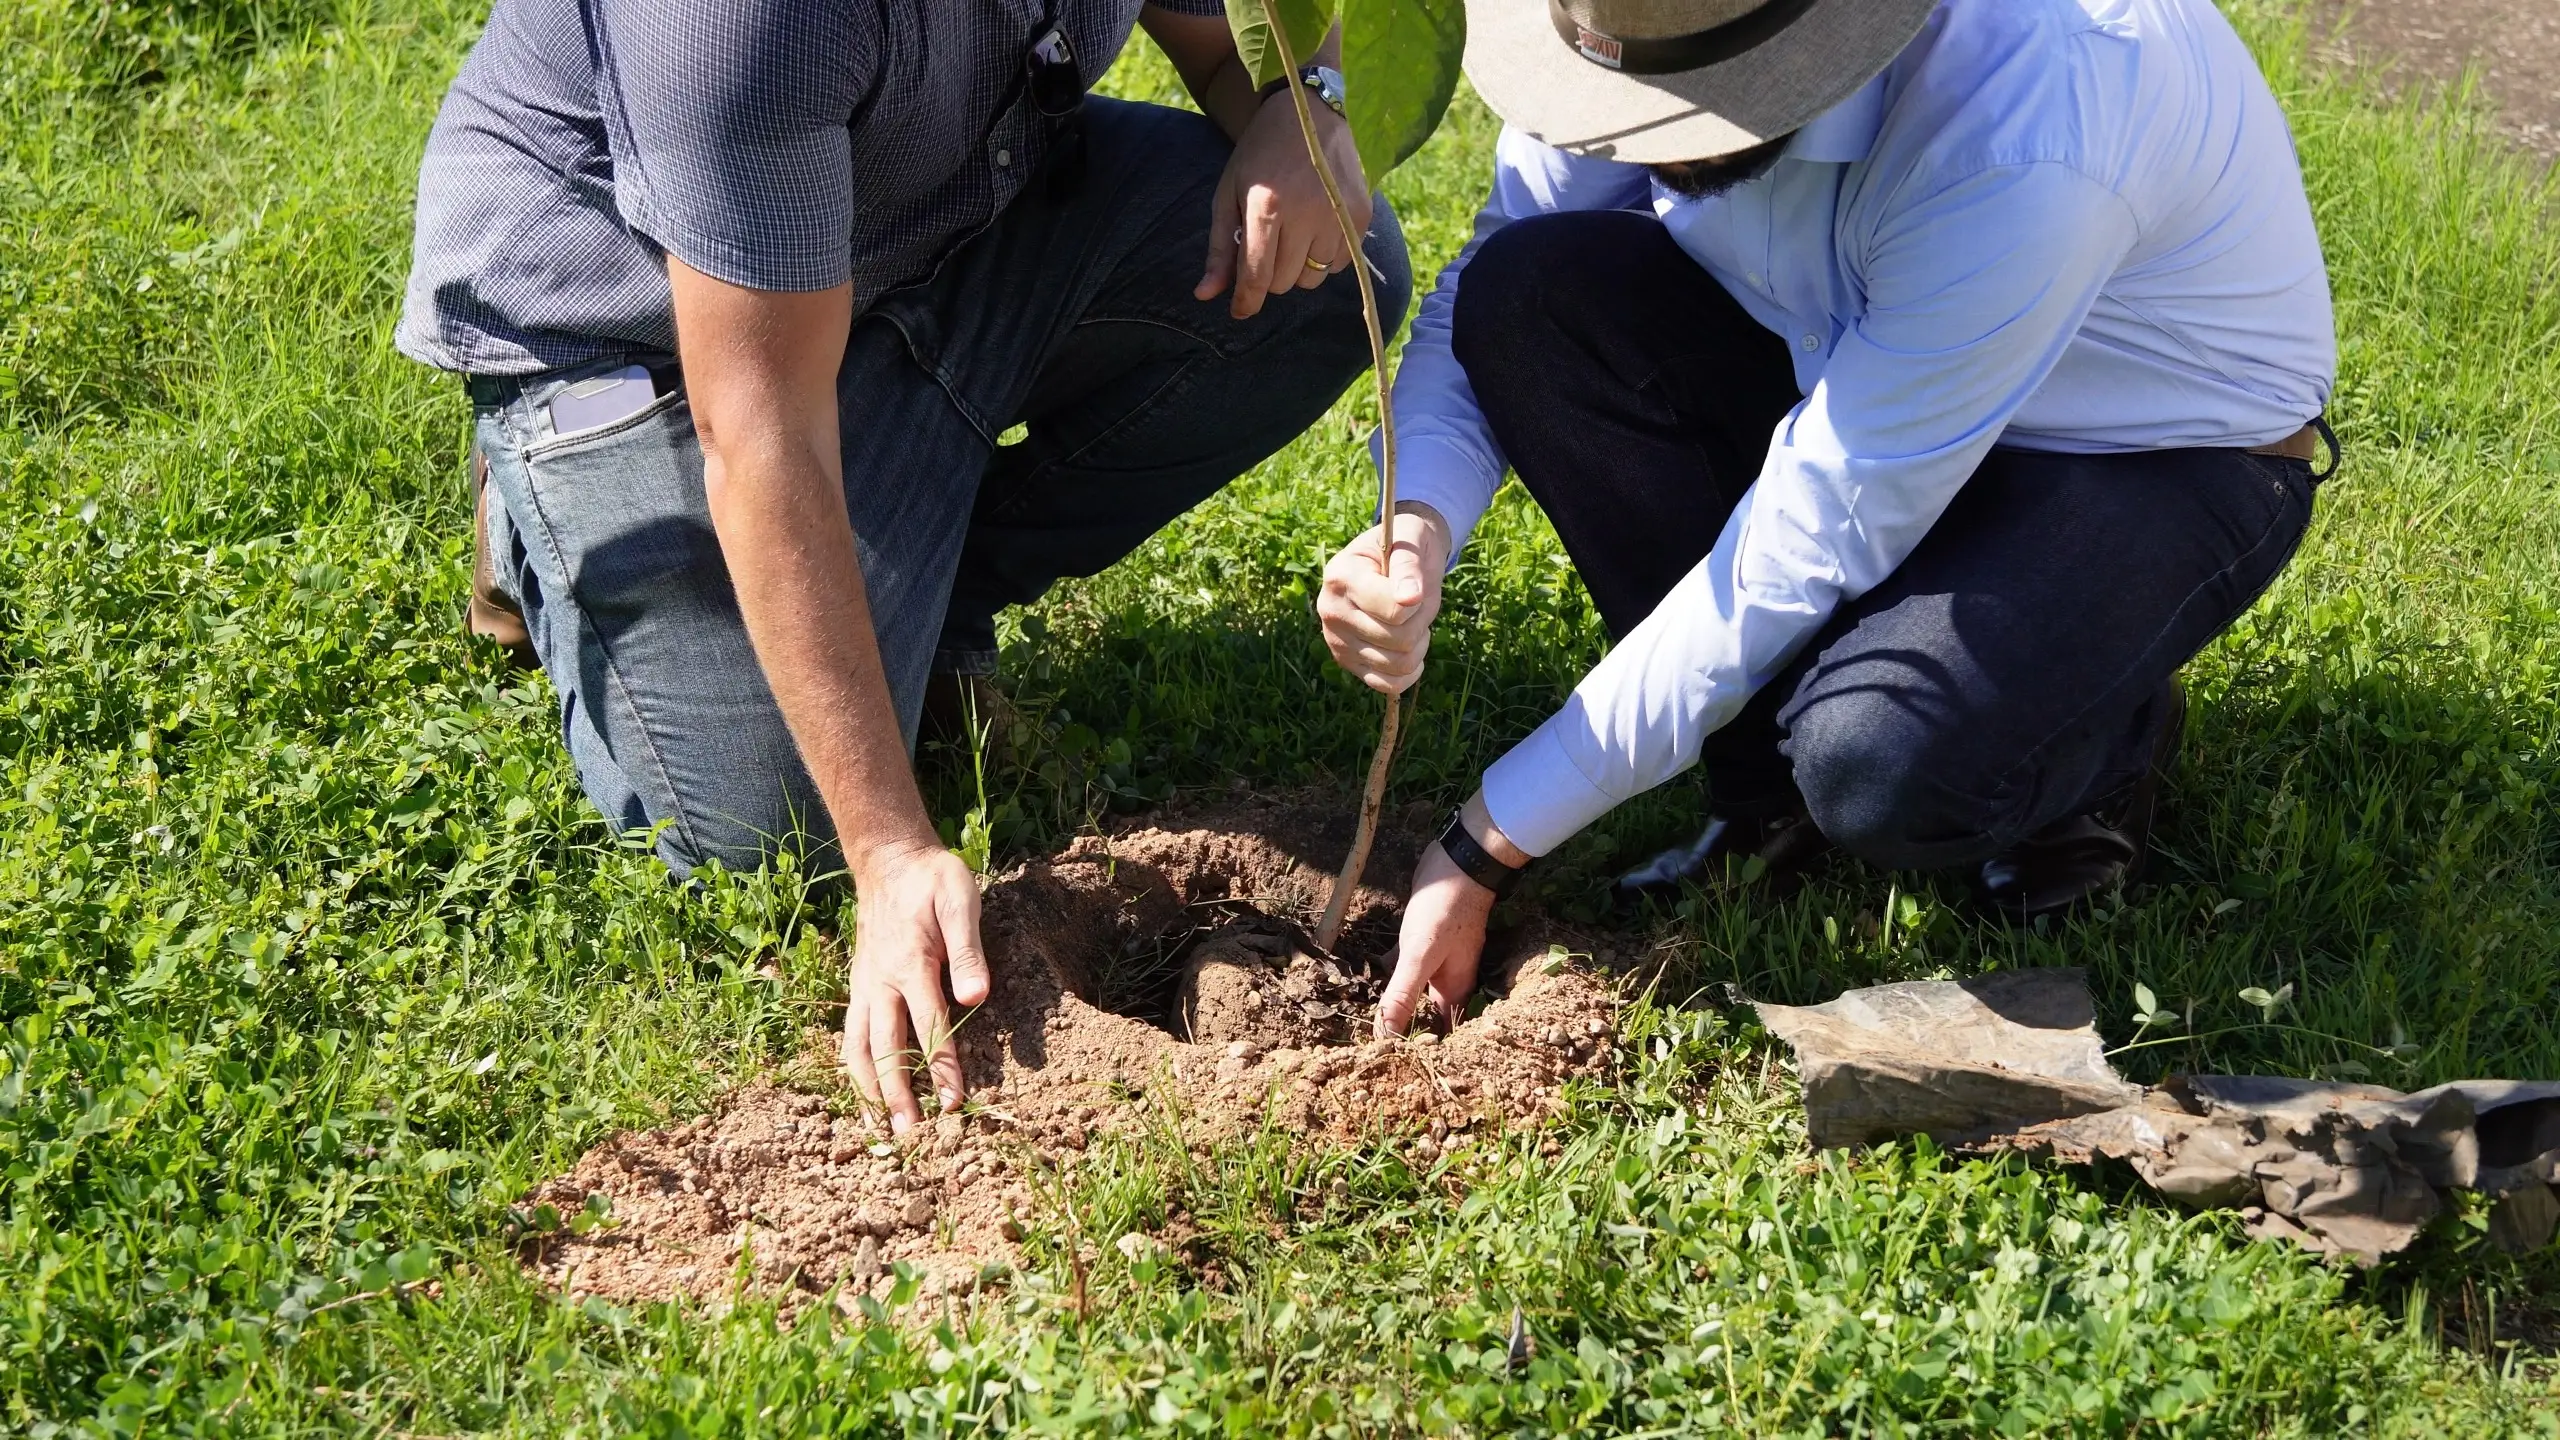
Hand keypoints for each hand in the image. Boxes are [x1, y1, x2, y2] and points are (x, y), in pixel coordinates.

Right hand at [840, 842, 991, 1132]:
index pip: (928, 1026)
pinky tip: (865, 1093)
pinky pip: (851, 1035)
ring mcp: (864, 987)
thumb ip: (968, 950)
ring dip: (869, 1090)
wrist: (888, 860)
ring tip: (880, 1127)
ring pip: (857, 1048)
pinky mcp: (859, 988)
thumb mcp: (960, 901)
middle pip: (885, 1048)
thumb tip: (977, 996)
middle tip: (909, 1135)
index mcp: (910, 964)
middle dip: (897, 1094)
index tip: (954, 1103)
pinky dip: (855, 1068)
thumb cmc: (933, 880)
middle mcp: (880, 982)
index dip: (942, 1067)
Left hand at [1196, 87, 1369, 319]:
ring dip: (1298, 269)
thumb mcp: (1229, 193)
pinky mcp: (1362, 215)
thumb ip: (1220, 248)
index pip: (1257, 276)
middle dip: (1270, 275)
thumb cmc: (1261, 153)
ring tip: (1292, 236)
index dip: (1246, 301)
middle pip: (1285, 283)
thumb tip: (1206, 296)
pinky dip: (1324, 258)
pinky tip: (1316, 229)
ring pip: (1313, 278)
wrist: (1310, 112)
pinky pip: (1340, 263)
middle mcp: (1307, 214)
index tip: (1239, 310)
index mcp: (1267, 207)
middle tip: (1267, 246)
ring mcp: (1339, 215)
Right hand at [1320, 503, 1449, 693]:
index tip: (1414, 583)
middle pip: (1399, 639)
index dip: (1418, 599)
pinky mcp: (1346, 663)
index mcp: (1340, 577)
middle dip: (1420, 620)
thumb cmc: (1403, 547)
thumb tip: (1410, 598)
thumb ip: (1408, 567)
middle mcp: (1330, 611)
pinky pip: (1388, 684)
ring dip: (1418, 644)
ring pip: (1398, 664)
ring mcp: (1336, 641)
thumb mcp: (1409, 542)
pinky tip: (1409, 649)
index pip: (1394, 611)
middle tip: (1414, 601)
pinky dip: (1408, 672)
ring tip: (1410, 621)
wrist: (1392, 560)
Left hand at [1375, 840, 1496, 1036]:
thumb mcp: (1419, 955)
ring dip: (1394, 1002)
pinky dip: (1390, 973)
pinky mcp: (1425, 942)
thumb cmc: (1444, 910)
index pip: (1437, 1037)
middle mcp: (1449, 982)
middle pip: (1424, 1017)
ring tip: (1363, 1020)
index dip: (1418, 1053)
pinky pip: (1406, 967)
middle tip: (1369, 1050)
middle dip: (1402, 1030)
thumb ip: (1403, 995)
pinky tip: (1369, 975)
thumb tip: (1386, 1039)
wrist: (1460, 861)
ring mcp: (1438, 962)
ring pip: (1414, 991)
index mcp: (1453, 992)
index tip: (1390, 1068)